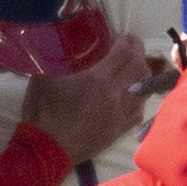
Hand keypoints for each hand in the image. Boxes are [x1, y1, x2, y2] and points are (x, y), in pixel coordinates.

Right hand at [19, 33, 149, 164]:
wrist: (46, 148)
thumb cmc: (42, 111)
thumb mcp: (46, 76)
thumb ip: (62, 57)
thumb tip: (68, 39)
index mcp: (95, 79)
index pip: (124, 52)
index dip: (125, 40)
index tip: (118, 37)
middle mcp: (113, 95)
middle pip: (139, 67)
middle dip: (137, 52)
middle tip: (129, 47)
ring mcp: (119, 114)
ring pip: (144, 88)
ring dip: (142, 73)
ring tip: (132, 67)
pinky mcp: (119, 129)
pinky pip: (140, 110)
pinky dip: (139, 97)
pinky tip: (131, 92)